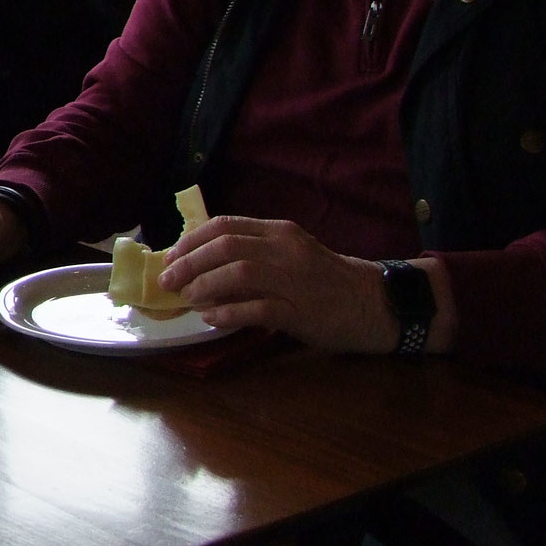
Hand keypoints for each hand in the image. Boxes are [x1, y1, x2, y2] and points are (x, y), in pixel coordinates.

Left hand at [162, 217, 400, 351]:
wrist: (377, 303)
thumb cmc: (327, 281)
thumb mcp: (290, 255)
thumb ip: (254, 254)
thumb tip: (200, 266)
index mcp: (280, 232)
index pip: (225, 226)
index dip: (191, 241)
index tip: (170, 256)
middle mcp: (286, 250)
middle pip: (226, 246)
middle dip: (189, 263)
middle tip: (168, 281)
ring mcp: (295, 280)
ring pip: (239, 273)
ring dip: (204, 286)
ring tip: (186, 299)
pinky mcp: (303, 311)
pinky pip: (259, 308)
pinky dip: (230, 312)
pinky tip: (212, 318)